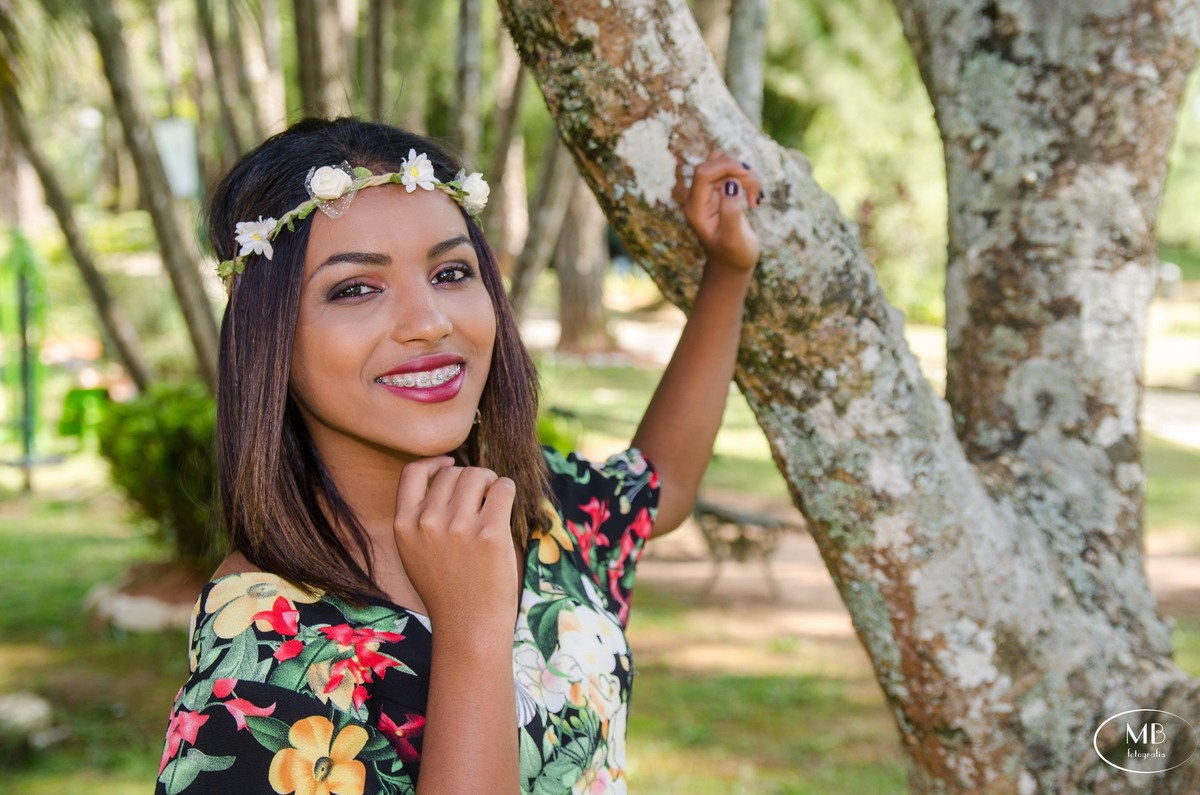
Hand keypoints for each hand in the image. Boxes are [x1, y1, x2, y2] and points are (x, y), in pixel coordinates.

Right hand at [393, 457, 517, 626]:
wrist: (469, 626)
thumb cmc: (447, 588)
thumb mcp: (415, 552)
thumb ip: (421, 516)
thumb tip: (447, 472)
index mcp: (404, 525)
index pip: (413, 472)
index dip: (434, 463)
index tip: (450, 465)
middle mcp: (427, 522)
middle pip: (453, 473)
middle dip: (471, 479)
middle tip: (482, 498)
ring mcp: (459, 527)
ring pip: (478, 475)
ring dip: (491, 482)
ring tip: (494, 502)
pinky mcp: (490, 533)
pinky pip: (503, 488)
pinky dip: (507, 490)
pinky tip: (505, 506)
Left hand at [684, 152, 762, 271]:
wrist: (732, 263)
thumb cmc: (734, 255)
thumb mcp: (733, 239)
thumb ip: (731, 212)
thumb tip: (731, 184)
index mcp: (695, 208)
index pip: (703, 172)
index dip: (726, 166)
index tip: (748, 175)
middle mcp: (698, 197)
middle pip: (715, 163)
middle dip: (740, 171)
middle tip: (755, 197)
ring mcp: (708, 192)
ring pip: (725, 163)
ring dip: (746, 175)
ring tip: (755, 199)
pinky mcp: (719, 190)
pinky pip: (732, 171)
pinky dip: (747, 178)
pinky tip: (754, 197)